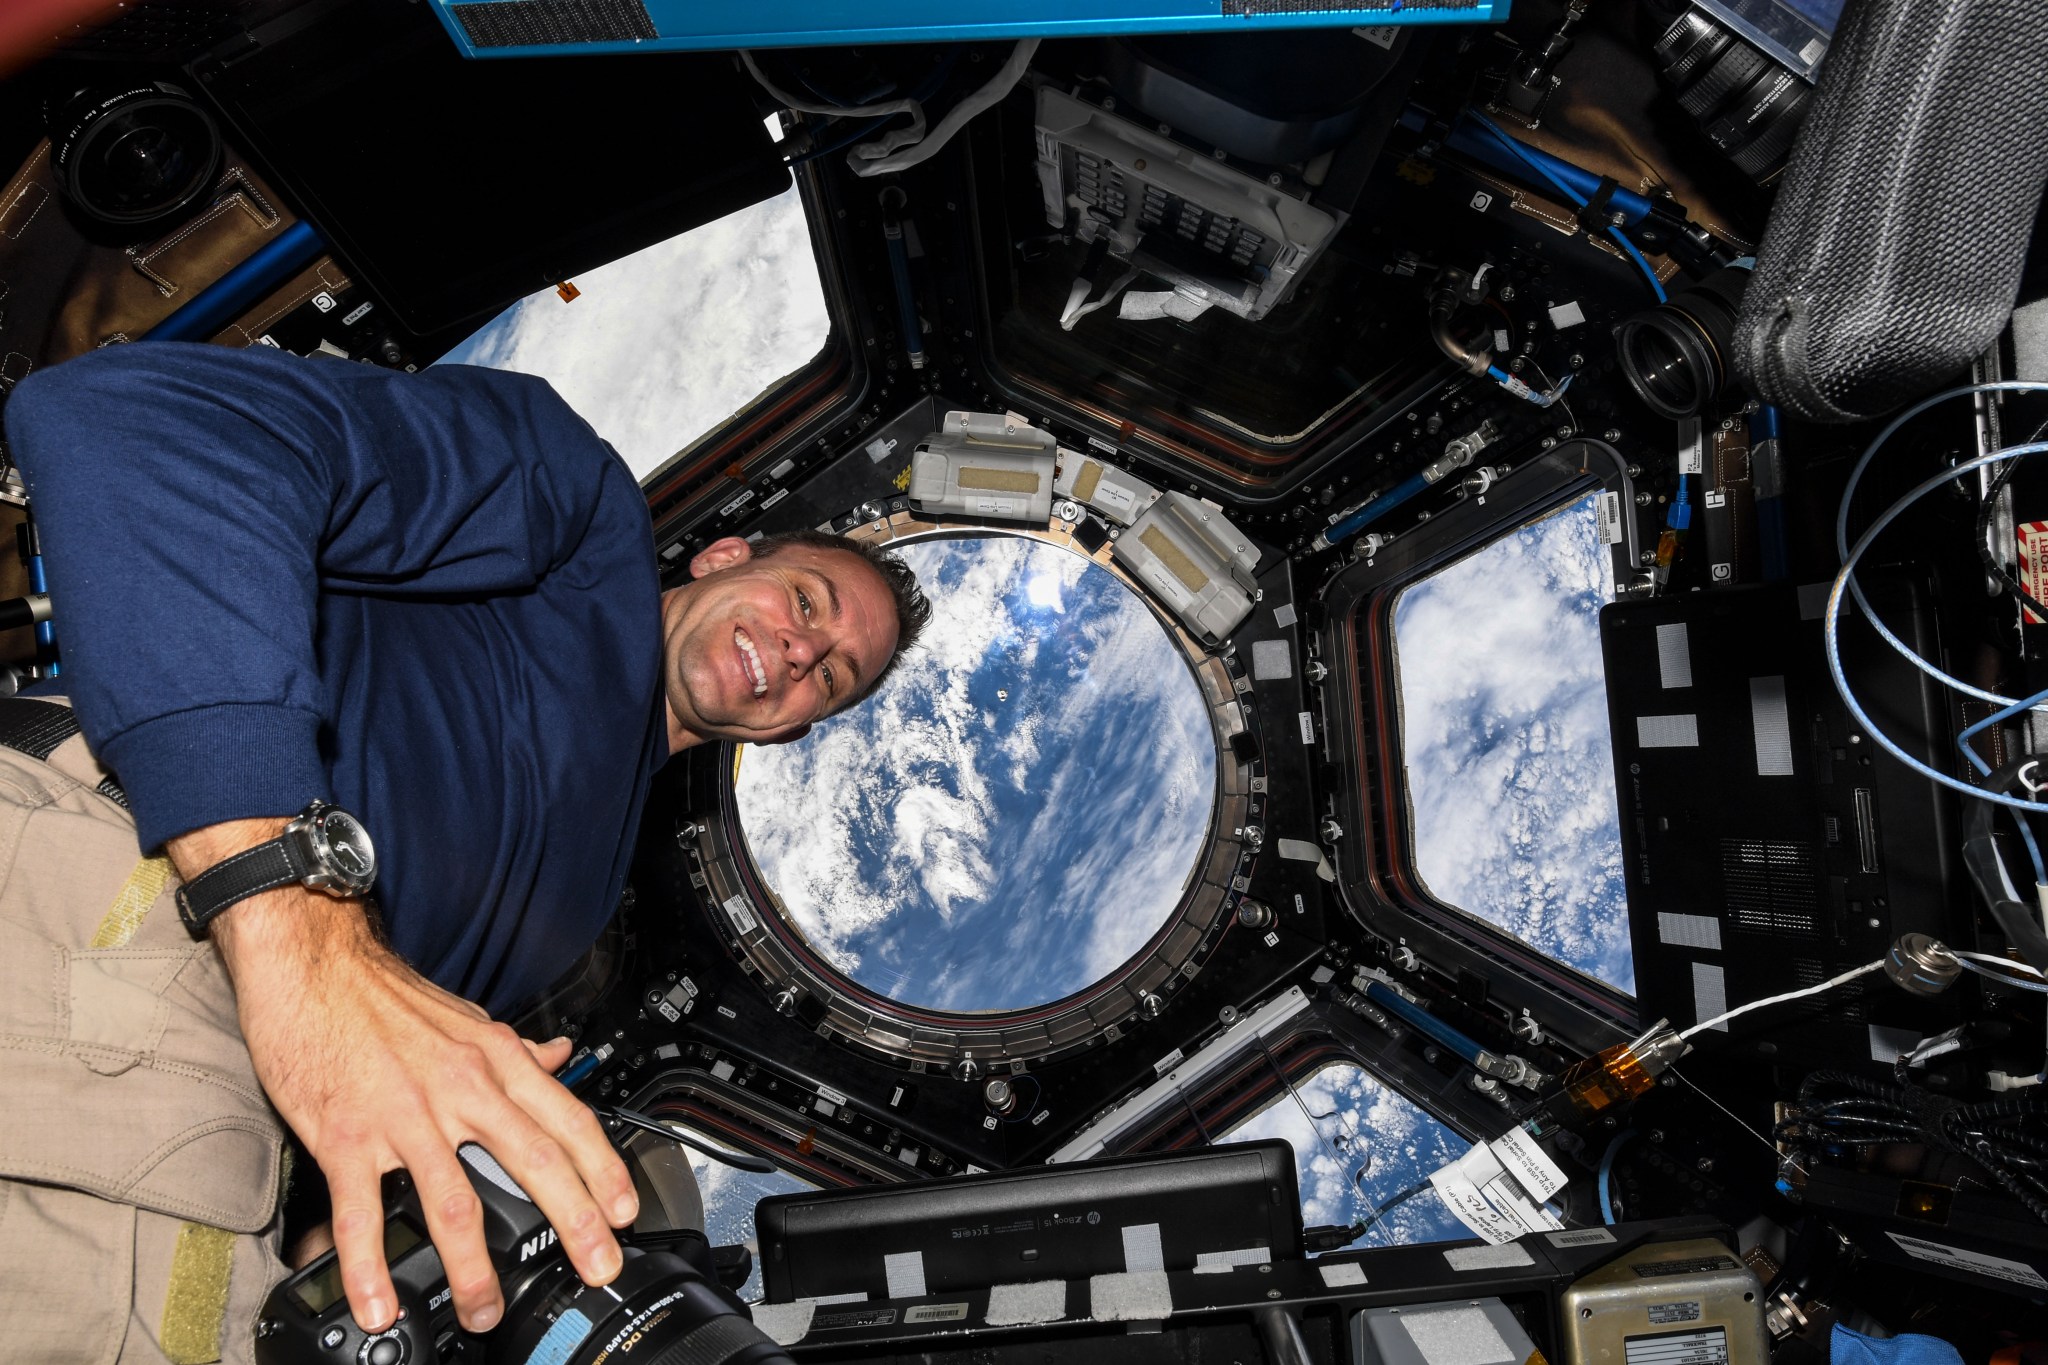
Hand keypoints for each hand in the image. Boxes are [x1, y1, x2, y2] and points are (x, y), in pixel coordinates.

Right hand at [167, 819, 638, 1335]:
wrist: (314, 965)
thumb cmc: (387, 998)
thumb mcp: (468, 1019)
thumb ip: (517, 1050)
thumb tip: (562, 1057)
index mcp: (496, 1060)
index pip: (568, 1118)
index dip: (603, 1168)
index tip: (624, 1212)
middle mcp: (462, 1087)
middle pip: (534, 1161)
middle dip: (574, 1222)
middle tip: (597, 1268)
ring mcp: (405, 1114)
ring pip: (455, 1199)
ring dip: (474, 1267)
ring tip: (486, 1311)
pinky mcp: (346, 1135)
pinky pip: (362, 1211)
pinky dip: (370, 1266)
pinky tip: (379, 1305)